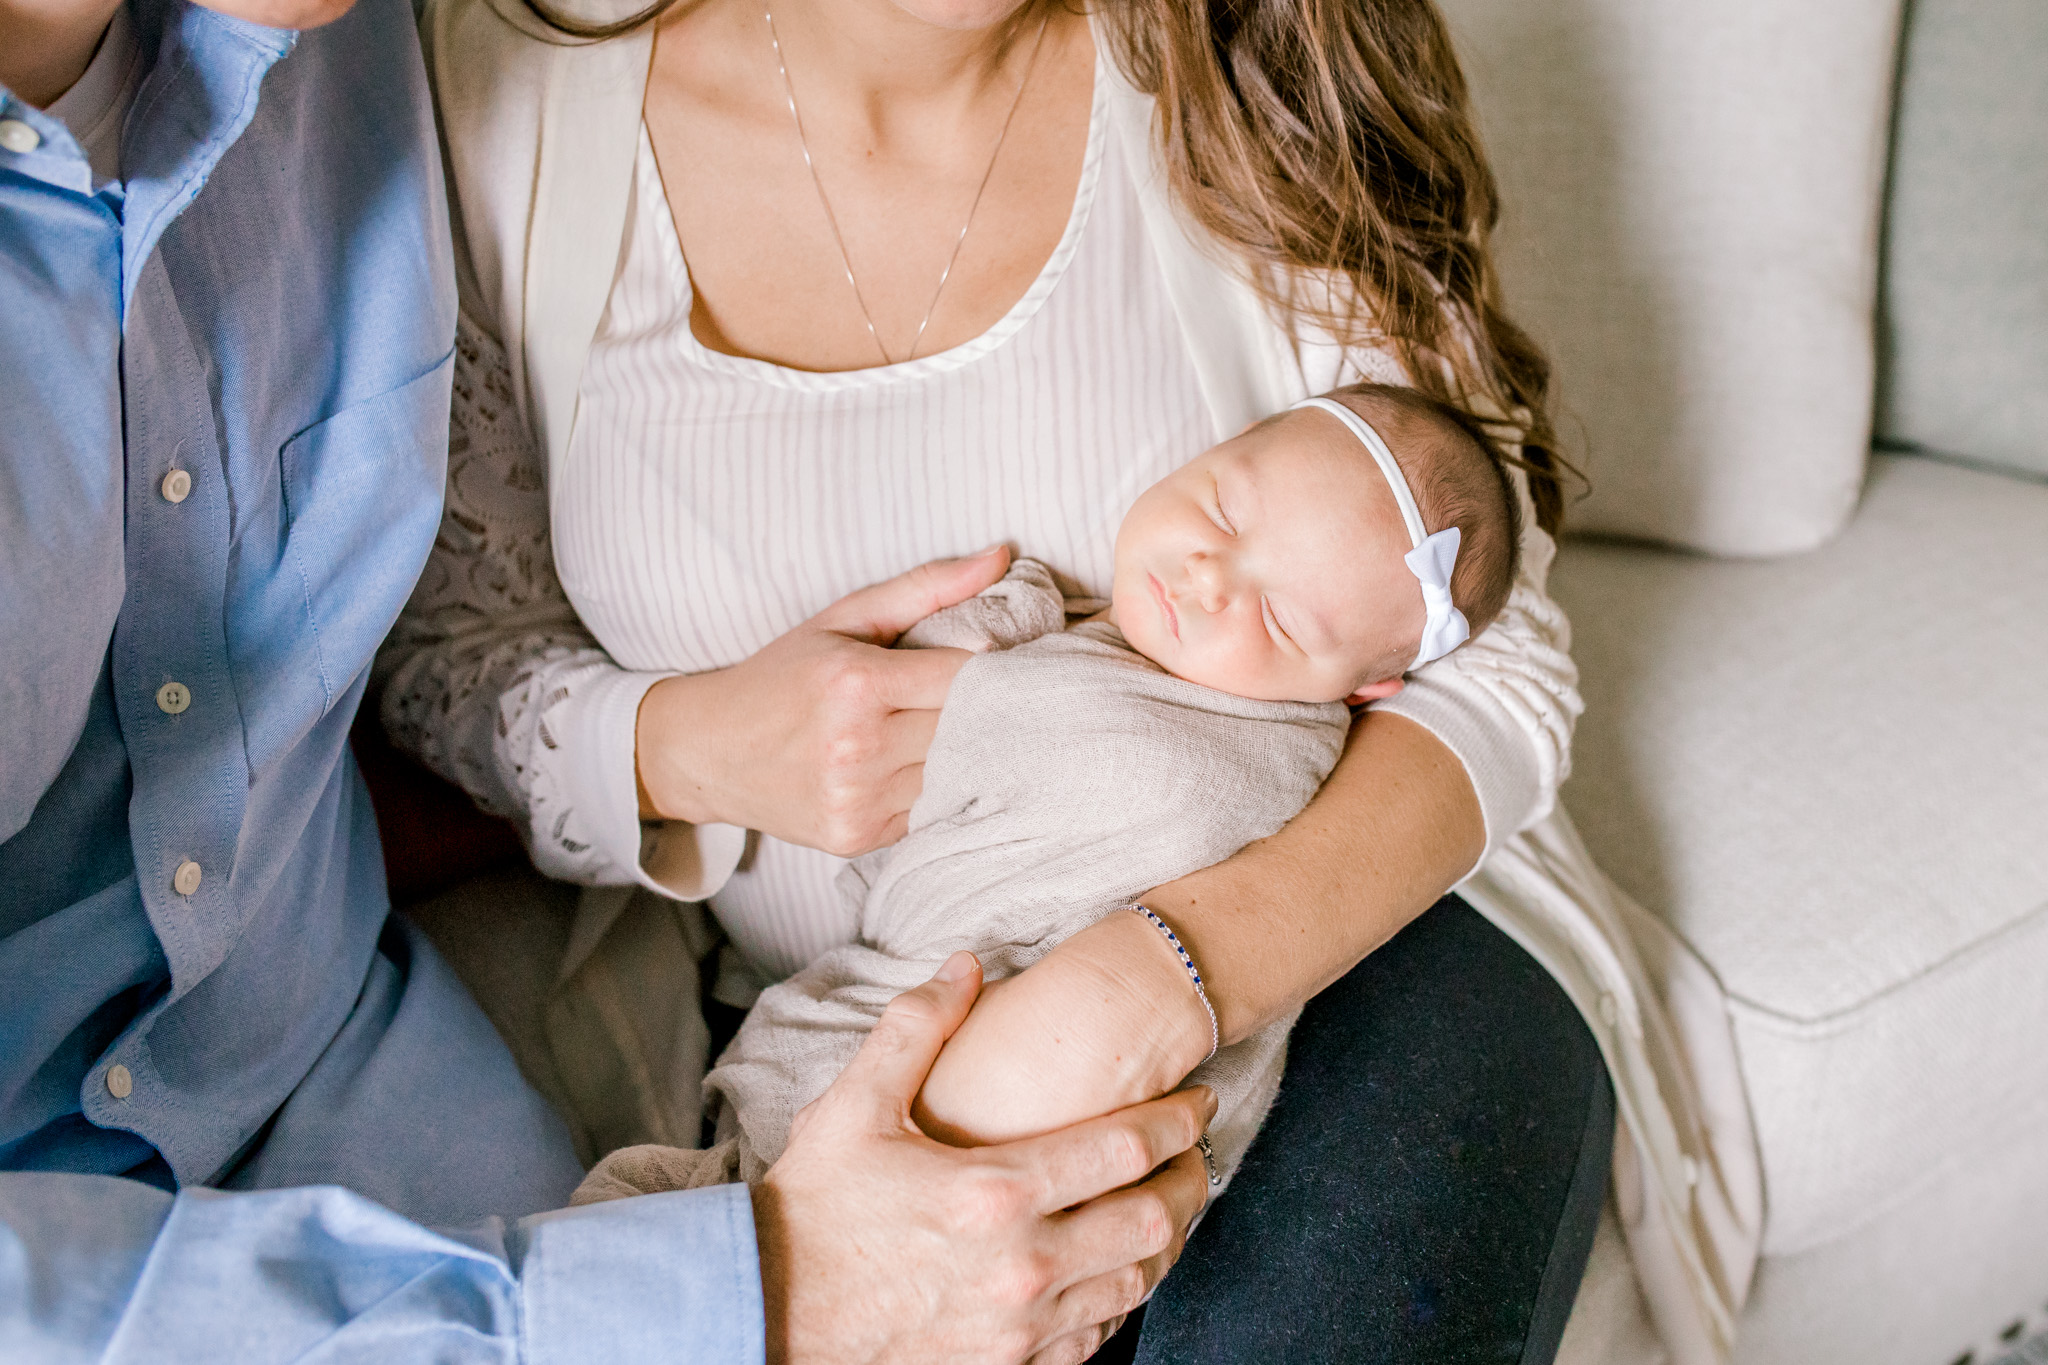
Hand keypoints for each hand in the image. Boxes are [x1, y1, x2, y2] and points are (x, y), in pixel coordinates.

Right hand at [635, 546, 1009, 854]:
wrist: (707, 751)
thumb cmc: (779, 677)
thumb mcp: (843, 619)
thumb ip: (926, 588)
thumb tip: (1002, 557)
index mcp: (856, 683)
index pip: (966, 676)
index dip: (991, 666)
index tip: (996, 659)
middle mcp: (858, 747)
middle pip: (966, 727)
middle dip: (980, 708)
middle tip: (979, 696)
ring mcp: (858, 798)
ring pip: (955, 773)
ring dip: (959, 752)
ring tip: (935, 729)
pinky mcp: (858, 836)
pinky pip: (929, 810)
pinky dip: (933, 787)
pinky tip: (912, 765)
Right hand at [757, 951, 1214, 1364]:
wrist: (764, 1317)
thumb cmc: (809, 1213)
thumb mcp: (852, 1108)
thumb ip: (916, 1028)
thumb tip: (966, 964)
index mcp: (996, 1191)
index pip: (1127, 1146)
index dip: (1178, 1117)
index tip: (1198, 1098)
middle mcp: (1023, 1265)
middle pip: (1153, 1221)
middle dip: (1190, 1181)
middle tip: (1195, 1154)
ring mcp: (1019, 1327)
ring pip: (1135, 1284)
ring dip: (1164, 1243)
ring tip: (1166, 1207)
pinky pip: (1095, 1339)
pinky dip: (1119, 1302)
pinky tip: (1112, 1273)